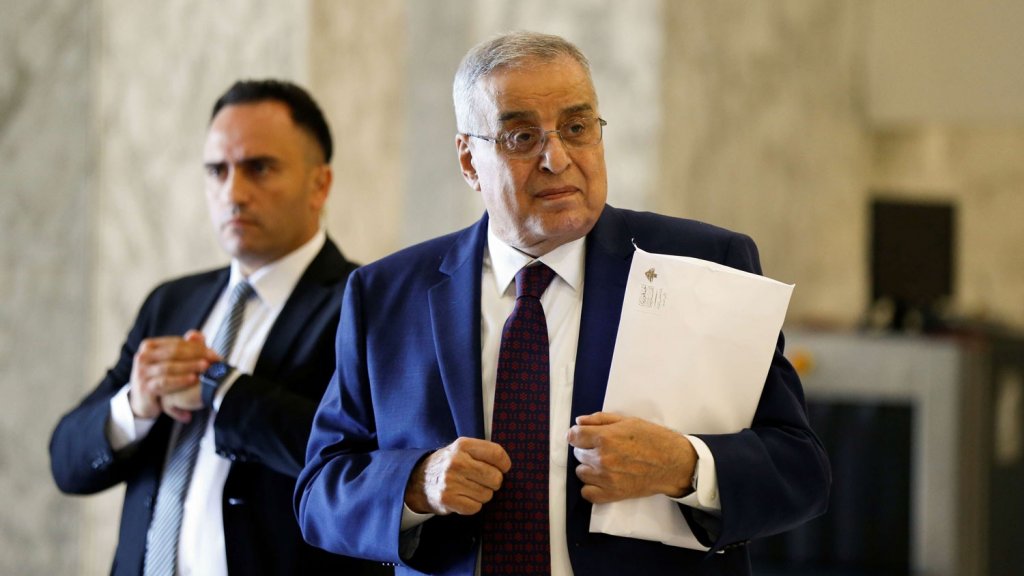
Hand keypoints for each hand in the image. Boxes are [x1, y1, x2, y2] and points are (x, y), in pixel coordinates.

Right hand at [128, 330, 218, 421]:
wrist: (144, 402)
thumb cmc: (162, 378)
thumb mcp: (173, 362)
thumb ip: (186, 347)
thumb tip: (198, 335)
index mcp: (149, 346)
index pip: (177, 343)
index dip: (198, 347)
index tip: (215, 354)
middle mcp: (142, 357)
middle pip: (174, 352)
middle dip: (196, 355)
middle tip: (214, 359)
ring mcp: (141, 372)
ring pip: (169, 367)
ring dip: (190, 366)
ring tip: (206, 367)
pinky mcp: (143, 388)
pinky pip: (164, 382)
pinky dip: (180, 380)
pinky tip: (193, 379)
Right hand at [404, 437, 511, 515]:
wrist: (418, 480)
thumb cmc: (448, 464)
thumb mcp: (462, 449)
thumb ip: (483, 453)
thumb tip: (508, 466)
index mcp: (463, 445)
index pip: (497, 454)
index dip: (505, 464)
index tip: (503, 468)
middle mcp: (457, 462)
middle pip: (495, 477)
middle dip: (493, 482)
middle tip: (482, 481)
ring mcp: (451, 481)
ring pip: (487, 495)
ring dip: (482, 494)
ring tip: (469, 488)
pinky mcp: (448, 499)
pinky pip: (476, 507)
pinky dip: (472, 505)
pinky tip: (463, 498)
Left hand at [567, 412, 696, 503]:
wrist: (673, 463)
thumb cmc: (653, 439)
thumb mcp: (627, 421)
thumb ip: (600, 419)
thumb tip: (579, 422)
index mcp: (605, 438)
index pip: (573, 436)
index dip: (577, 435)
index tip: (582, 436)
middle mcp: (602, 458)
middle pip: (578, 454)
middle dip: (587, 449)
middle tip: (603, 448)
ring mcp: (606, 478)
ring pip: (581, 472)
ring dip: (589, 467)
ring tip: (605, 463)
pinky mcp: (613, 494)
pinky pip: (587, 493)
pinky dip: (591, 487)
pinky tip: (602, 479)